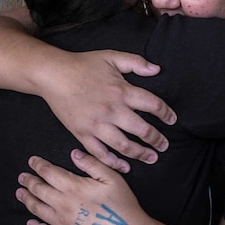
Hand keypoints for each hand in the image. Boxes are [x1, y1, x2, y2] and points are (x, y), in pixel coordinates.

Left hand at [18, 150, 148, 224]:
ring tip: (20, 193)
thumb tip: (73, 153)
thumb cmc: (122, 203)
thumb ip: (91, 163)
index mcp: (72, 186)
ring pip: (37, 208)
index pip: (48, 172)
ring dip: (27, 199)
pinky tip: (30, 222)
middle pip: (38, 189)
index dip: (38, 165)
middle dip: (29, 181)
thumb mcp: (111, 177)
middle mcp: (62, 203)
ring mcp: (61, 222)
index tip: (32, 161)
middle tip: (22, 177)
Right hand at [42, 50, 176, 172]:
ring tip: (151, 158)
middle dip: (157, 140)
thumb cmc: (83, 65)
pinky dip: (114, 162)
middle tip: (164, 146)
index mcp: (122, 91)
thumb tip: (157, 70)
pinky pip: (100, 153)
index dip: (166, 114)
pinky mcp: (83, 134)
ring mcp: (97, 125)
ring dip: (140, 154)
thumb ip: (136, 62)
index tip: (172, 120)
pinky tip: (125, 167)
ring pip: (124, 146)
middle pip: (142, 130)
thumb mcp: (112, 56)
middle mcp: (112, 110)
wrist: (53, 75)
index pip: (153, 105)